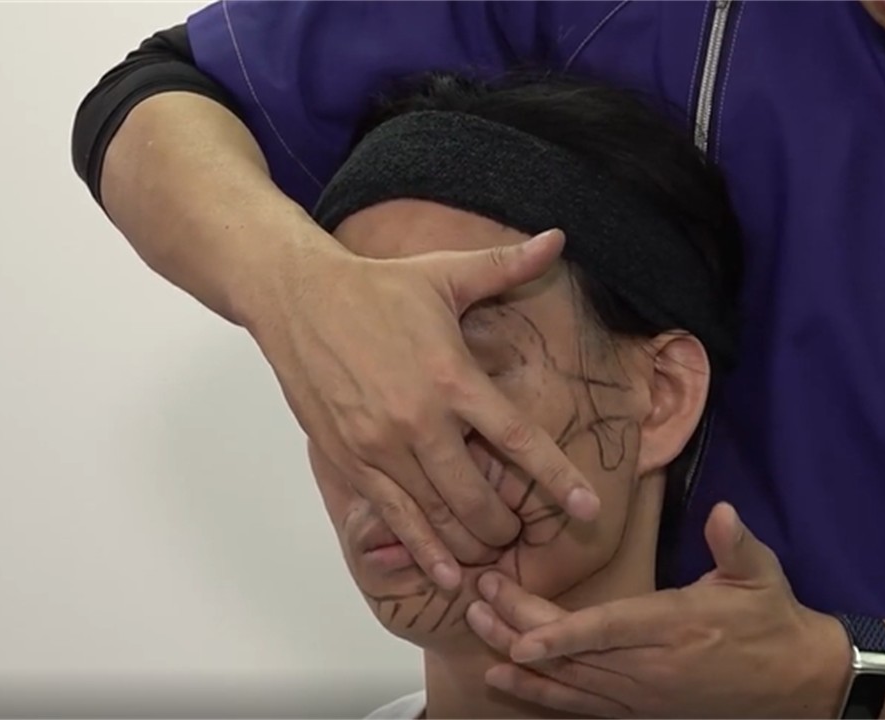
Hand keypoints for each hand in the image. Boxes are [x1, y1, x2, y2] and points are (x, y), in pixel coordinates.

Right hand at [241, 224, 600, 588]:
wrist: (296, 298)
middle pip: (479, 497)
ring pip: (438, 517)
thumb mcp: (445, 275)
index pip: (517, 440)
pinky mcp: (350, 462)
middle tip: (520, 532)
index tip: (587, 509)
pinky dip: (424, 552)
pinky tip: (447, 575)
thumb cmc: (375, 287)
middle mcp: (420, 421)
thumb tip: (558, 238)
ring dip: (471, 542)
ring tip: (491, 553)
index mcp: (452, 377)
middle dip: (507, 526)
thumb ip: (507, 265)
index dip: (557, 479)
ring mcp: (381, 447)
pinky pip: (394, 519)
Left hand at [466, 503, 851, 716]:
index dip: (561, 637)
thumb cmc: (770, 622)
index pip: (608, 631)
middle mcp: (648, 667)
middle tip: (477, 594)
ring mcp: (640, 695)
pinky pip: (580, 707)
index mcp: (673, 627)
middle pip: (572, 653)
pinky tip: (503, 681)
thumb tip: (723, 512)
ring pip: (568, 682)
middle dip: (519, 627)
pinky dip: (540, 695)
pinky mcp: (638, 711)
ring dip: (519, 661)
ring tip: (477, 631)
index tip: (519, 636)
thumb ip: (735, 544)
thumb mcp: (760, 576)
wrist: (794, 685)